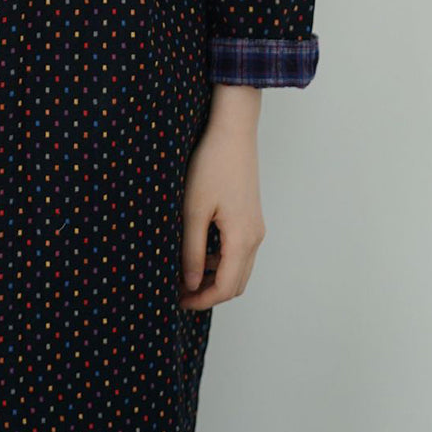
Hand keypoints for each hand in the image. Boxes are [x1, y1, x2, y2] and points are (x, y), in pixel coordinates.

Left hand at [179, 84, 265, 310]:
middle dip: (208, 292)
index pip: (226, 288)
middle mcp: (254, 237)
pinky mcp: (250, 215)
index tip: (177, 301)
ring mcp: (255, 226)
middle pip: (235, 283)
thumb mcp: (194, 209)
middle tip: (179, 292)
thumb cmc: (211, 165)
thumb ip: (191, 249)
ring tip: (183, 270)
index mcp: (242, 239)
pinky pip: (238, 249)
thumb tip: (189, 282)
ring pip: (238, 267)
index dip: (202, 300)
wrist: (232, 131)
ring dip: (214, 275)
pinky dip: (220, 258)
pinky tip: (197, 247)